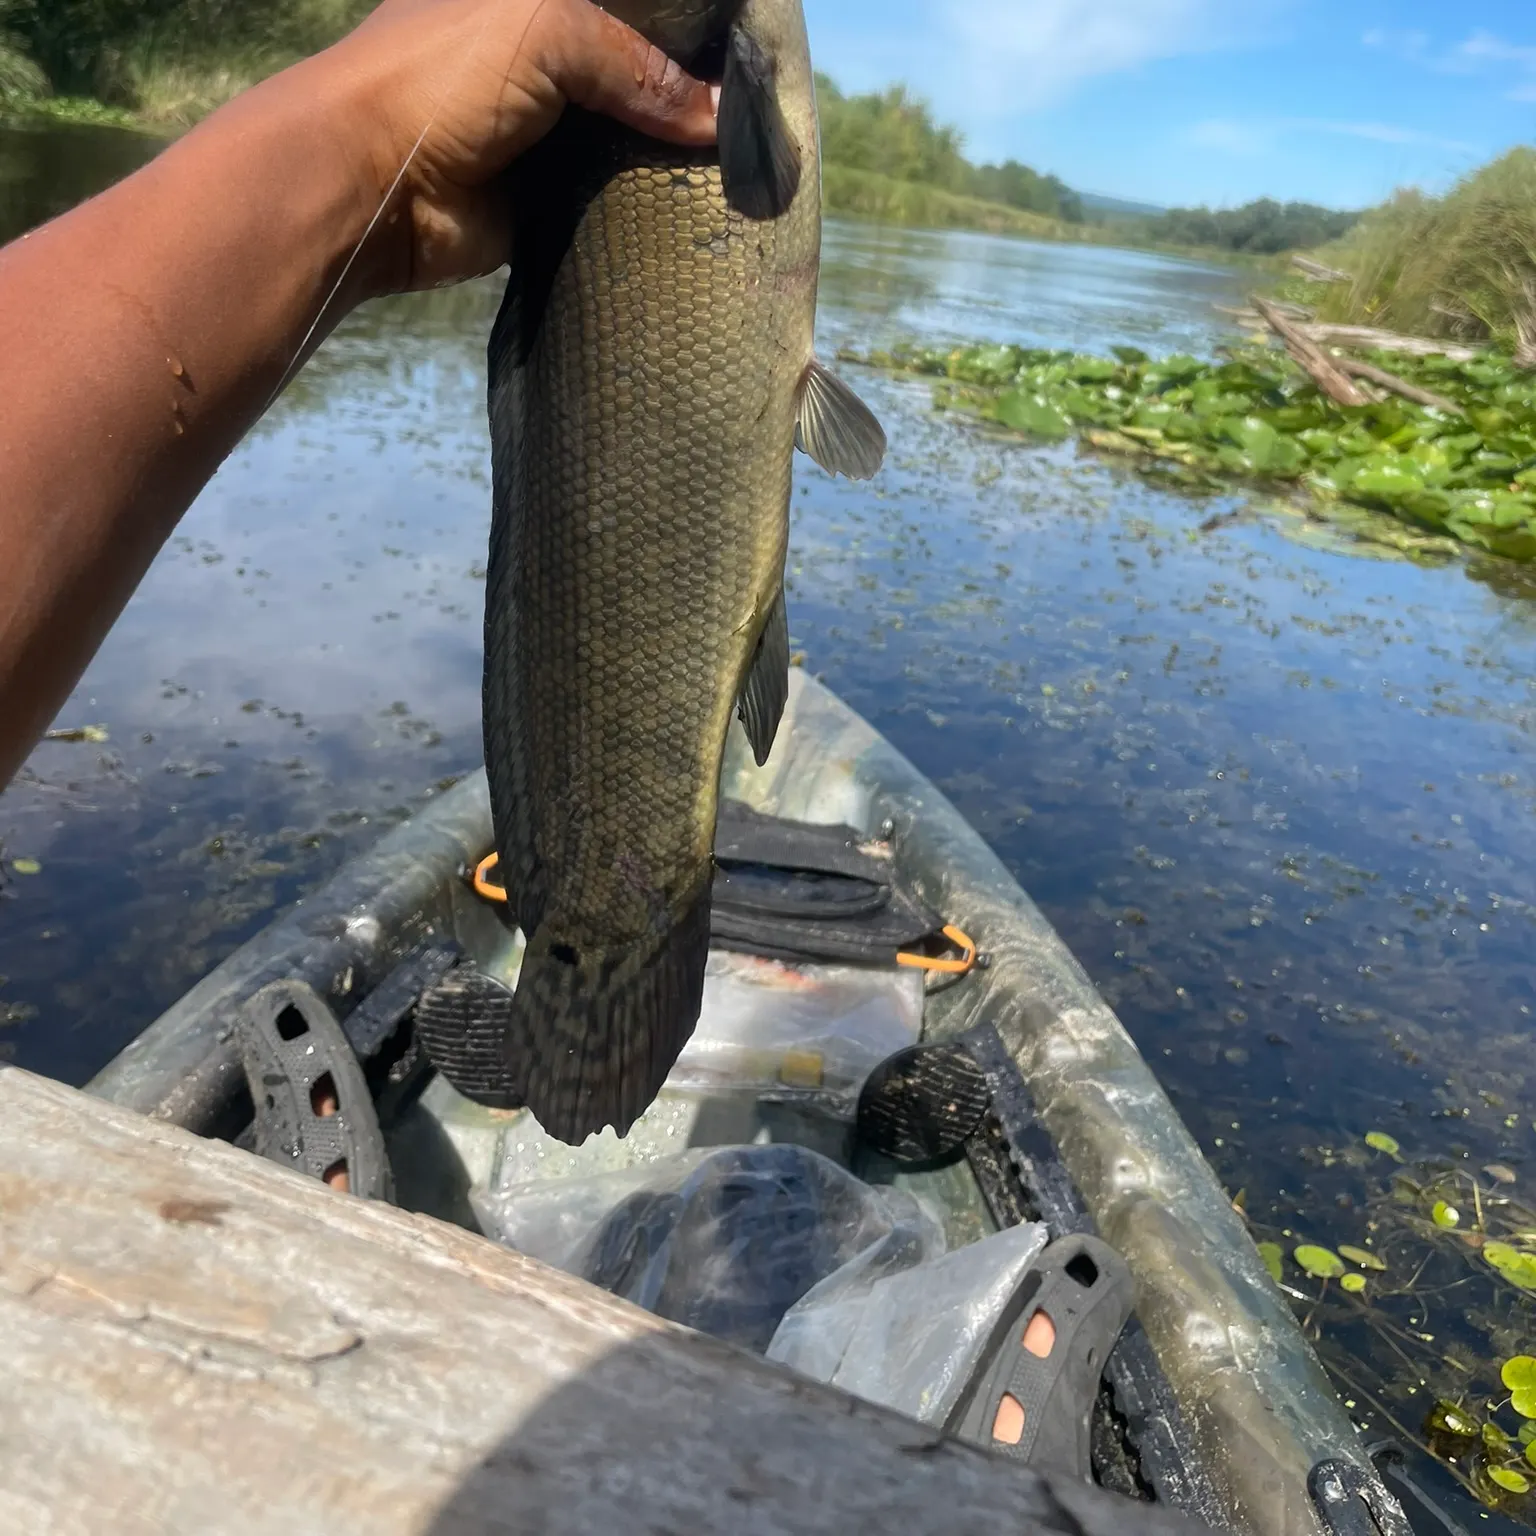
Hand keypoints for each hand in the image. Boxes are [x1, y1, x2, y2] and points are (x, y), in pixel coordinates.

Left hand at [293, 0, 720, 295]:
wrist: (372, 187)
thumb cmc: (443, 77)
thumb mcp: (547, 30)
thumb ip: (638, 64)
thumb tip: (720, 118)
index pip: (630, 4)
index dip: (684, 23)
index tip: (744, 54)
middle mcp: (542, 55)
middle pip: (637, 69)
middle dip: (689, 92)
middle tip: (756, 116)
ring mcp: (546, 131)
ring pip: (631, 136)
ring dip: (674, 154)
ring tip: (743, 166)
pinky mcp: (547, 200)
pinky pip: (613, 199)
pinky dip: (648, 205)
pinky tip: (698, 210)